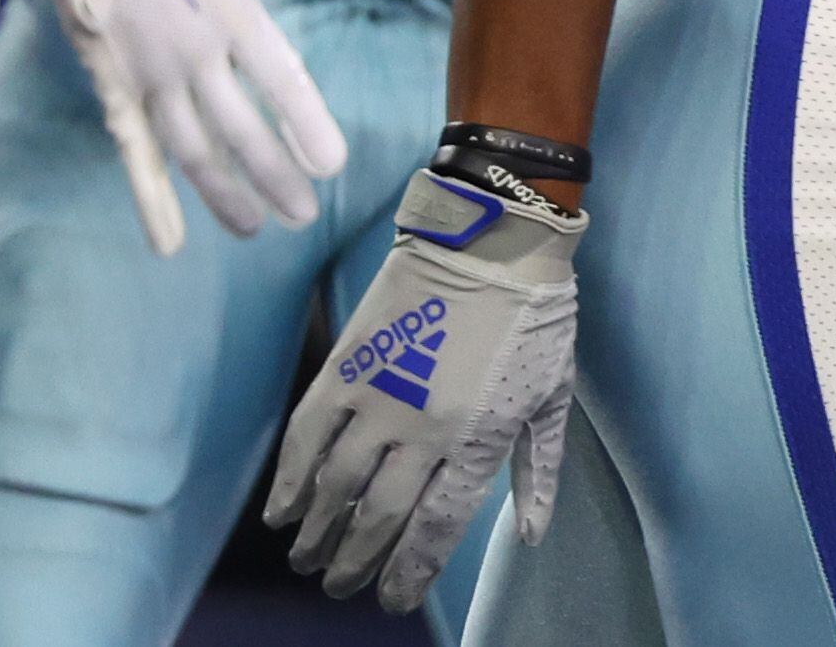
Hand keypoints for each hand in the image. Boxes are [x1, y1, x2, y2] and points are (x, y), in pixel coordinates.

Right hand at [8, 0, 355, 253]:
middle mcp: (192, 51)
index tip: (332, 165)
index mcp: (231, 10)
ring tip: (257, 228)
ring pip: (191, 150)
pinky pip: (136, 153)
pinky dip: (150, 201)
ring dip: (224, 195)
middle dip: (273, 176)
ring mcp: (150, 77)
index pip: (279, 76)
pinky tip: (168, 242)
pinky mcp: (116, 90)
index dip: (305, 123)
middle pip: (239, 128)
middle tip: (305, 215)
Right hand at [268, 169, 580, 611]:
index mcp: (480, 439)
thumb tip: (533, 535)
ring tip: (308, 559)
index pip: (434, 530)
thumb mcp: (554, 393)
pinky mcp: (347, 365)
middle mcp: (425, 429)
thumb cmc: (535, 313)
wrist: (493, 234)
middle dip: (356, 563)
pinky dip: (288, 479)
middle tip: (341, 587)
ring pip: (335, 487)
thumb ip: (540, 469)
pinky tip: (282, 511)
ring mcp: (381, 397)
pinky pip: (306, 435)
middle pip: (378, 518)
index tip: (390, 601)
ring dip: (316, 533)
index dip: (407, 574)